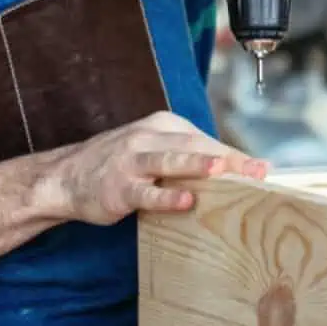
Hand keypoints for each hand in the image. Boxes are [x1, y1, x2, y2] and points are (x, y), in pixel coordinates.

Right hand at [44, 111, 269, 224]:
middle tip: (257, 171)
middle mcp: (148, 138)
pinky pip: (146, 192)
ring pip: (171, 161)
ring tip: (222, 170)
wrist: (65, 176)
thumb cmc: (119, 164)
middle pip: (195, 146)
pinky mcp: (119, 187)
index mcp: (162, 126)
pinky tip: (185, 201)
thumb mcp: (152, 148)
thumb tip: (232, 169)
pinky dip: (165, 196)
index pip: (204, 139)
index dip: (234, 154)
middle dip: (228, 159)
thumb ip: (185, 155)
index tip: (261, 168)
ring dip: (197, 164)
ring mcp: (132, 162)